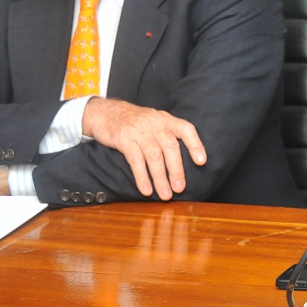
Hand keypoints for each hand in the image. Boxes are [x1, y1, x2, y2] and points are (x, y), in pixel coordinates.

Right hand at [82, 97, 206, 200]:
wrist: (104, 112)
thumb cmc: (135, 121)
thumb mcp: (154, 121)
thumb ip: (167, 135)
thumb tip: (181, 162)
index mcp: (166, 120)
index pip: (186, 129)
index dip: (195, 145)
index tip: (201, 161)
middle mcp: (155, 124)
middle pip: (170, 146)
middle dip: (176, 169)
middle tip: (180, 188)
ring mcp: (139, 131)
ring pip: (154, 156)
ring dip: (160, 178)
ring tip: (165, 194)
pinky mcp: (124, 139)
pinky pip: (135, 160)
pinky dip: (142, 177)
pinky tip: (146, 190)